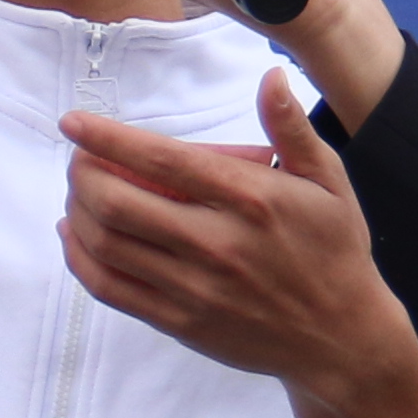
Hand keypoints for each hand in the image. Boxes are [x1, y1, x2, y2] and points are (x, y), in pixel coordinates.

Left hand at [66, 74, 417, 417]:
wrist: (343, 340)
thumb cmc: (334, 252)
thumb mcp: (329, 183)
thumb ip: (292, 128)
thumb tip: (270, 76)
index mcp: (252, 200)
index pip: (162, 160)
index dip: (107, 138)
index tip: (74, 122)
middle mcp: (219, 245)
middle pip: (119, 202)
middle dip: (83, 173)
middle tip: (79, 159)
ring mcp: (196, 289)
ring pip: (107, 245)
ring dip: (78, 212)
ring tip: (79, 193)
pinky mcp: (182, 323)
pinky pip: (112, 288)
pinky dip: (81, 258)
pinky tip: (77, 236)